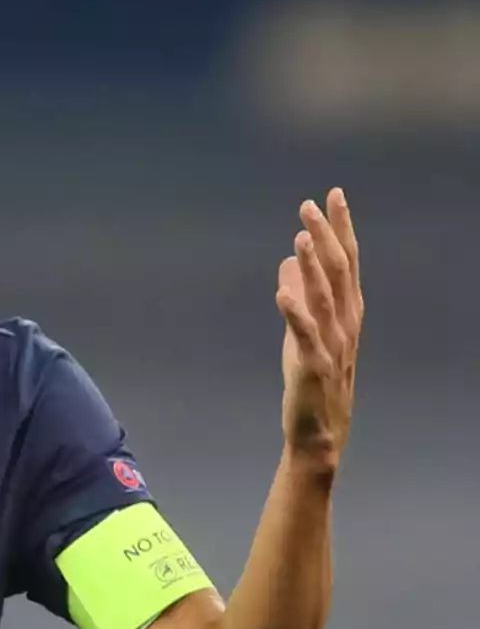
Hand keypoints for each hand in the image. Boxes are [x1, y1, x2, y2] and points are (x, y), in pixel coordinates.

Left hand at [275, 188, 362, 467]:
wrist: (318, 432)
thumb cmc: (311, 380)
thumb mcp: (301, 331)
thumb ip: (299, 295)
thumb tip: (287, 260)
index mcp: (346, 313)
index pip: (346, 262)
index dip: (340, 228)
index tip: (333, 196)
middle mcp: (345, 324)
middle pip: (338, 272)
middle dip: (326, 236)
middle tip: (310, 204)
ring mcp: (331, 345)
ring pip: (324, 298)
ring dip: (312, 266)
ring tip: (300, 237)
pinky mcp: (312, 366)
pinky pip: (304, 335)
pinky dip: (294, 312)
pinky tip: (282, 291)